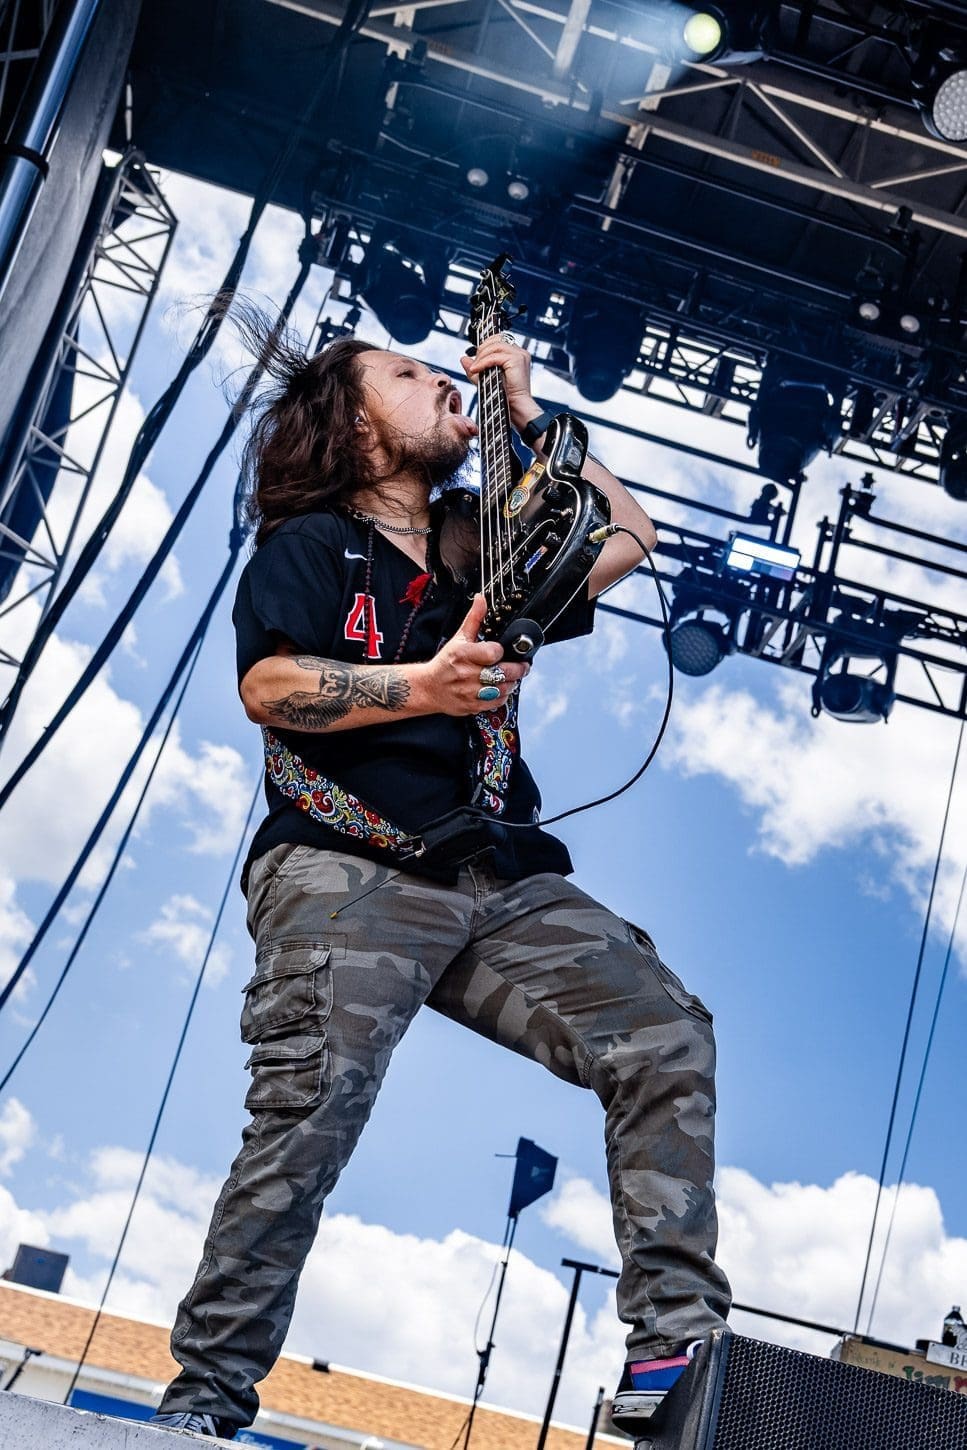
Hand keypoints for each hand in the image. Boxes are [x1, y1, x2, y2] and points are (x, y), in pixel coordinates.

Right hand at [418, 594, 528, 714]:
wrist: (429, 688)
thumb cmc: (446, 662)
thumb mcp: (458, 638)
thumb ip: (474, 619)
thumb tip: (481, 599)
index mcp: (462, 655)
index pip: (493, 653)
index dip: (501, 651)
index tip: (501, 650)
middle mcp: (466, 674)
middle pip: (503, 672)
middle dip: (518, 669)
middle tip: (522, 666)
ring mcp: (470, 692)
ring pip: (503, 689)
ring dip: (512, 682)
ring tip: (512, 676)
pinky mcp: (472, 706)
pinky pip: (497, 703)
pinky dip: (504, 696)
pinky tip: (501, 688)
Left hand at [461, 336, 537, 432]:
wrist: (515, 408)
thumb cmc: (503, 397)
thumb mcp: (485, 379)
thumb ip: (475, 368)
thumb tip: (463, 358)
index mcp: (515, 354)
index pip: (498, 340)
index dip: (484, 346)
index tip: (475, 358)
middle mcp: (519, 352)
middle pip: (496, 339)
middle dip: (481, 350)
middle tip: (474, 364)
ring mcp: (519, 355)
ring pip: (494, 346)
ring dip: (480, 356)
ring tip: (474, 369)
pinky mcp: (517, 360)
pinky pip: (494, 356)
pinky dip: (482, 362)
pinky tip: (476, 370)